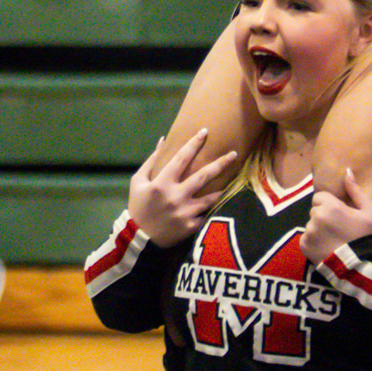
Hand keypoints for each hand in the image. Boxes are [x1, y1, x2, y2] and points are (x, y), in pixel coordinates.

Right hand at [129, 129, 238, 246]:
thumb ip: (152, 160)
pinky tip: (219, 203)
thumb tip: (163, 139)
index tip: (204, 132)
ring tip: (232, 181)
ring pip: (210, 198)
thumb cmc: (138, 206)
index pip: (181, 159)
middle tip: (234, 154)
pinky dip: (211, 209)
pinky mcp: (190, 227)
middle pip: (203, 176)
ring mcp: (184, 213)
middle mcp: (175, 197)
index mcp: (162, 184)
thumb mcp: (138, 181)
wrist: (138, 238)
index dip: (193, 144)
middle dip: (220, 164)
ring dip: (222, 189)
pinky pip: (205, 215)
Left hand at [301, 170, 371, 262]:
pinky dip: (313, 241)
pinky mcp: (304, 246)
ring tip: (332, 240)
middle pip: (315, 210)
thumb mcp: (370, 211)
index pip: (320, 197)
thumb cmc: (366, 236)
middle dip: (323, 216)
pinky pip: (306, 238)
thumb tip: (347, 171)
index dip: (330, 205)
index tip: (340, 215)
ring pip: (310, 224)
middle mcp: (316, 217)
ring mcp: (308, 232)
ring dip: (318, 229)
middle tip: (337, 228)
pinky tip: (326, 247)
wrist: (359, 265)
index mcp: (330, 206)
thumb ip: (356, 190)